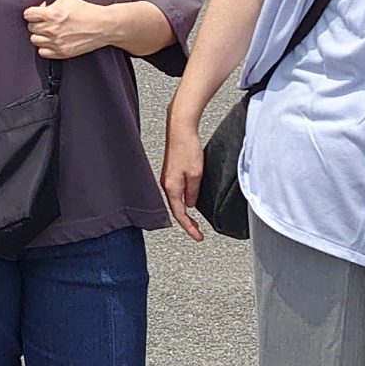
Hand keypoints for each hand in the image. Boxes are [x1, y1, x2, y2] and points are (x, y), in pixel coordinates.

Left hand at [23, 0, 111, 59]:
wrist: (102, 26)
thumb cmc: (87, 12)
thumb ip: (49, 1)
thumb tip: (40, 6)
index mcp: (51, 14)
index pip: (28, 15)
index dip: (32, 13)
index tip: (35, 14)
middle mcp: (52, 29)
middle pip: (31, 27)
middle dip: (37, 23)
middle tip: (46, 22)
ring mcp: (56, 42)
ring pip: (35, 40)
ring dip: (40, 35)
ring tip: (49, 31)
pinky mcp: (61, 53)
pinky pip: (42, 52)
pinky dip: (45, 47)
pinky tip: (52, 41)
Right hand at [159, 118, 208, 241]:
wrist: (180, 129)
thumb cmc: (186, 148)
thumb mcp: (196, 174)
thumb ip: (193, 192)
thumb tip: (191, 204)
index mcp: (171, 187)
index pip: (180, 214)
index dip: (189, 228)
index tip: (198, 236)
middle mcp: (166, 184)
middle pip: (176, 209)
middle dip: (187, 222)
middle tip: (197, 231)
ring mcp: (168, 177)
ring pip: (176, 200)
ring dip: (185, 212)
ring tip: (195, 221)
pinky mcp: (171, 171)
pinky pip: (177, 191)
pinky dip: (184, 199)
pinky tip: (190, 199)